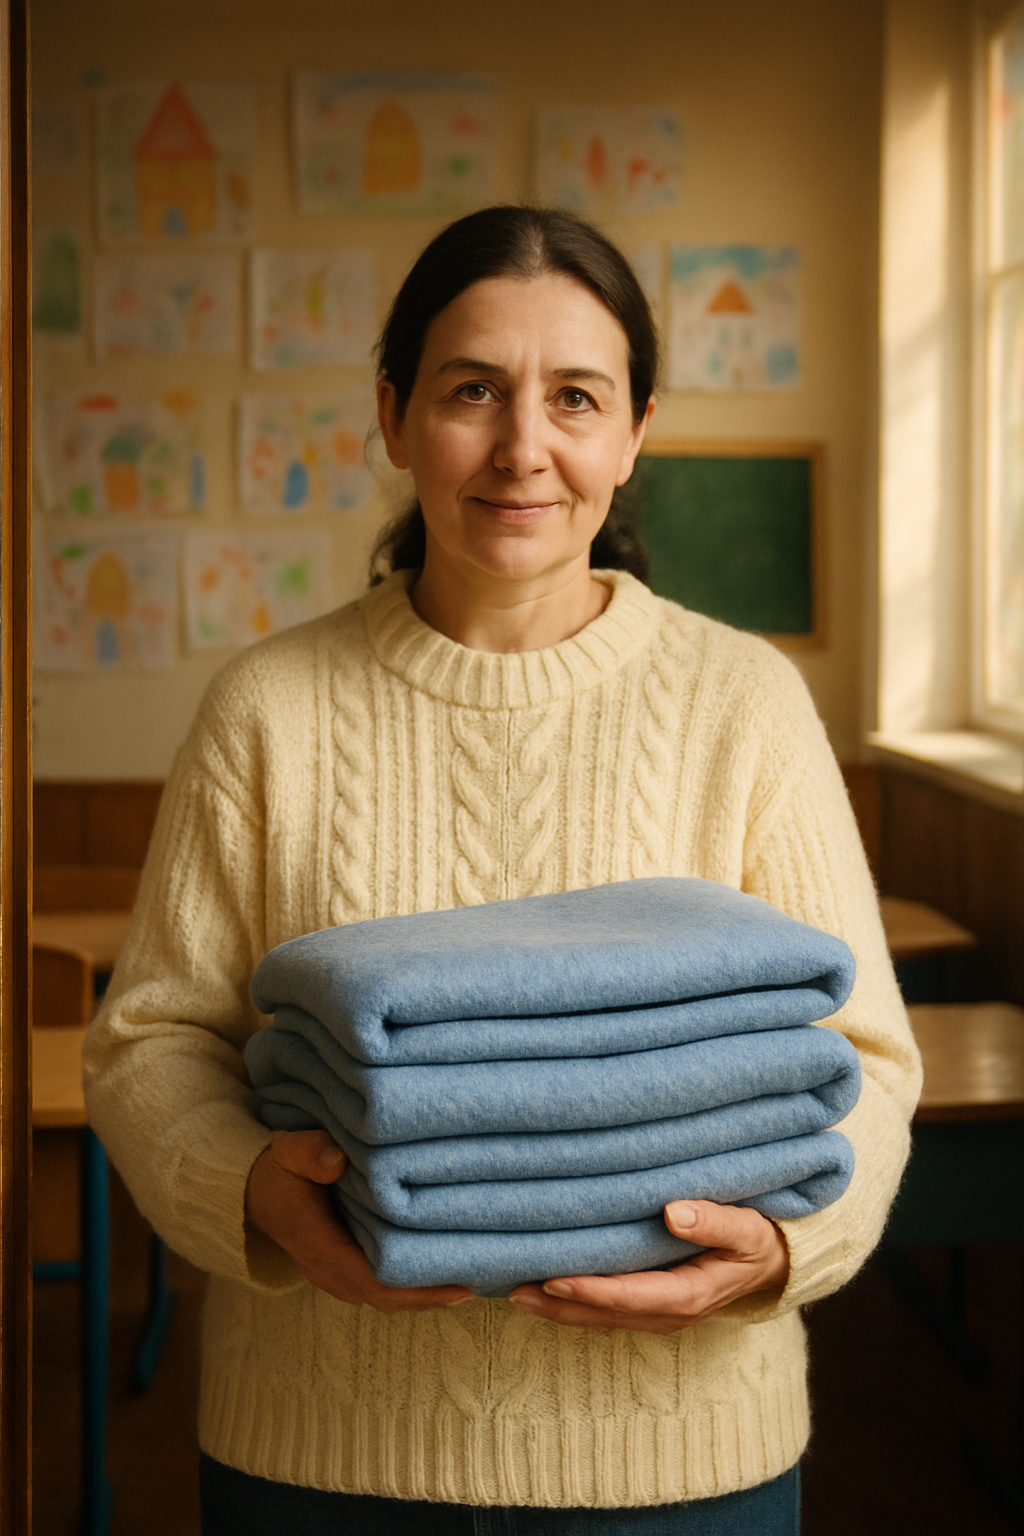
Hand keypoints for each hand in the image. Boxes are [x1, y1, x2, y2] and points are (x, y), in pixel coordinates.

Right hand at [244, 1129, 474, 1311]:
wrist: (256, 1192)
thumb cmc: (280, 1170)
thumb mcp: (289, 1152)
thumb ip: (310, 1153)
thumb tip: (338, 1159)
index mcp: (317, 1243)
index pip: (369, 1279)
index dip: (413, 1289)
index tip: (453, 1287)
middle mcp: (326, 1269)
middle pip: (384, 1299)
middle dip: (427, 1298)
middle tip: (472, 1288)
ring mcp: (333, 1276)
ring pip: (383, 1299)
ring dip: (420, 1298)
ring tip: (464, 1285)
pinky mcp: (341, 1271)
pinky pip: (378, 1290)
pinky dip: (407, 1290)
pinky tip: (436, 1278)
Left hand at [508, 1201, 789, 1333]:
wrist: (773, 1263)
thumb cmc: (758, 1241)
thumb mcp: (748, 1230)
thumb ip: (716, 1221)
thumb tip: (674, 1212)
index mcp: (689, 1296)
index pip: (629, 1297)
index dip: (589, 1291)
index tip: (553, 1279)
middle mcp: (668, 1313)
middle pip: (605, 1314)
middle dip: (559, 1305)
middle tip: (514, 1290)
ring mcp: (658, 1312)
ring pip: (601, 1316)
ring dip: (559, 1308)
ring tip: (517, 1291)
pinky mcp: (651, 1303)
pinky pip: (608, 1307)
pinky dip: (575, 1302)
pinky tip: (548, 1285)